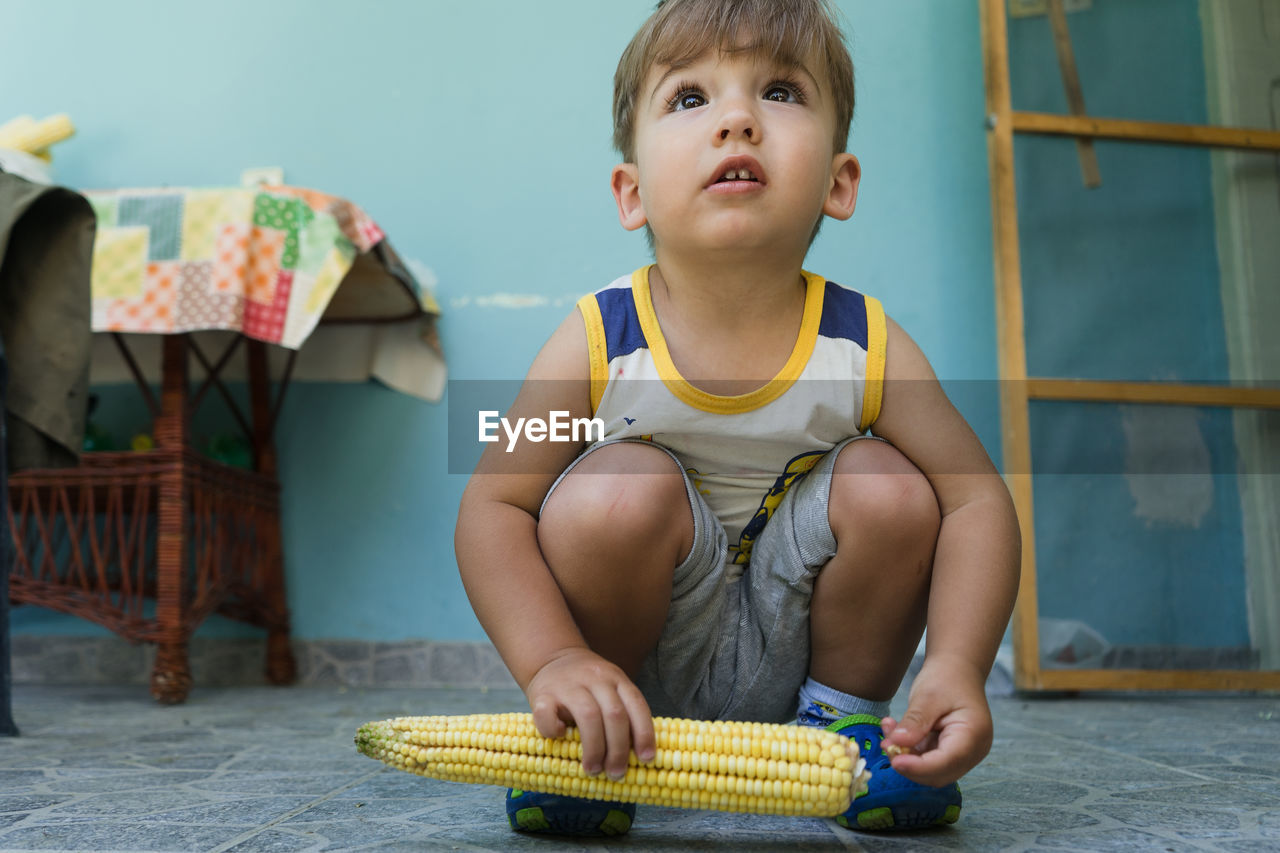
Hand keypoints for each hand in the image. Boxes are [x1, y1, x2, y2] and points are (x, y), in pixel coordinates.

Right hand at [524, 647, 655, 780]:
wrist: (550, 660)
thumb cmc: (586, 687)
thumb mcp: (609, 690)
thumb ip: (622, 714)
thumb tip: (637, 759)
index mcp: (616, 678)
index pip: (636, 705)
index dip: (644, 733)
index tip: (646, 759)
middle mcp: (595, 678)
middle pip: (614, 714)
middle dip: (619, 749)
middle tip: (617, 773)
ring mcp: (568, 685)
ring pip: (588, 716)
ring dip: (594, 748)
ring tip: (594, 770)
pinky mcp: (542, 694)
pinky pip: (548, 715)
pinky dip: (555, 731)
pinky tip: (560, 738)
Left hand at [879, 655, 992, 786]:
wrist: (957, 669)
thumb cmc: (946, 678)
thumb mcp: (927, 696)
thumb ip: (915, 721)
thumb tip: (896, 743)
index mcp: (974, 735)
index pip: (946, 762)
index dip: (919, 767)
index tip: (894, 760)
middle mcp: (972, 751)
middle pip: (939, 773)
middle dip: (910, 764)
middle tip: (885, 744)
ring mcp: (962, 754)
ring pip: (930, 771)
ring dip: (906, 758)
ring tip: (889, 731)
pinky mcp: (949, 753)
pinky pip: (927, 761)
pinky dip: (909, 752)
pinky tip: (895, 732)